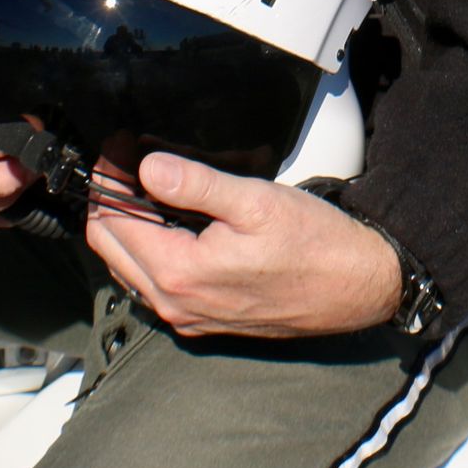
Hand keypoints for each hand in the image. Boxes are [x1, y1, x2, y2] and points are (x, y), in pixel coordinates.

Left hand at [85, 152, 401, 337]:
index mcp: (180, 275)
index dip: (108, 182)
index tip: (117, 147)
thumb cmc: (315, 244)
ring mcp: (191, 317)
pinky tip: (167, 223)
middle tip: (123, 161)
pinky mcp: (208, 319)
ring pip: (131, 270)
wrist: (360, 286)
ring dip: (127, 228)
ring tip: (141, 184)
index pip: (112, 226)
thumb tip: (148, 167)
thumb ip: (196, 185)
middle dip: (108, 203)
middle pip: (112, 251)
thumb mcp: (255, 202)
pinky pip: (157, 285)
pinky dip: (148, 251)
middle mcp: (176, 305)